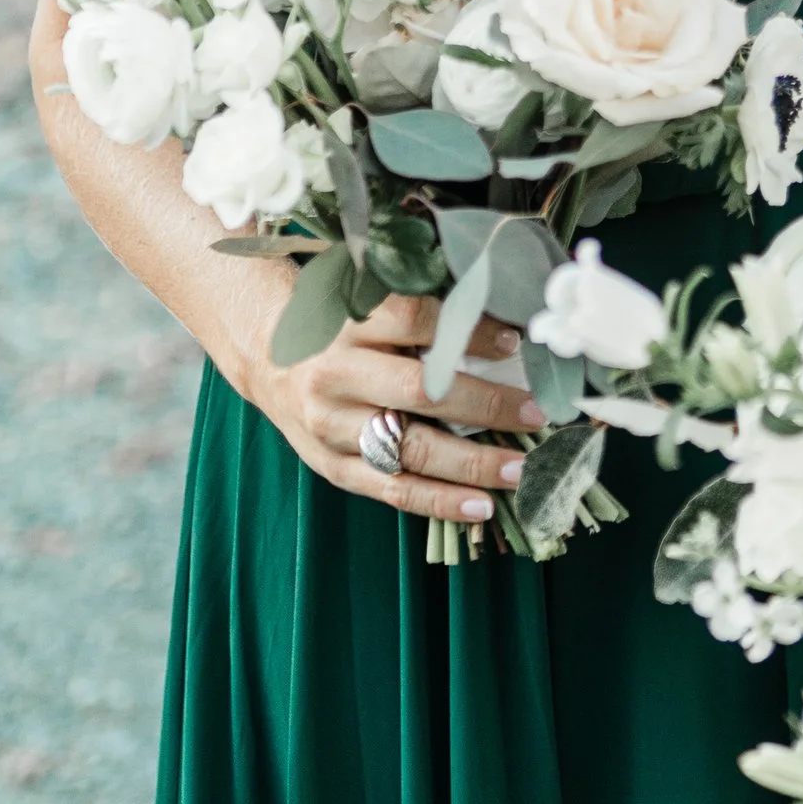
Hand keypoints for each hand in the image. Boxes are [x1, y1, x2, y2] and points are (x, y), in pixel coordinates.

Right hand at [252, 289, 542, 528]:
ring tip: (522, 470)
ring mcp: (331, 425)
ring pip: (410, 450)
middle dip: (487, 406)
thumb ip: (424, 309)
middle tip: (537, 414)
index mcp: (350, 322)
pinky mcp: (331, 465)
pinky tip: (482, 506)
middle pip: (422, 392)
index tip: (516, 343)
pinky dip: (440, 501)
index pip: (419, 321)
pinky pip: (391, 489)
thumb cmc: (336, 319)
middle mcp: (338, 374)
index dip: (471, 333)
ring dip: (473, 464)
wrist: (265, 351)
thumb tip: (507, 325)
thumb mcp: (368, 297)